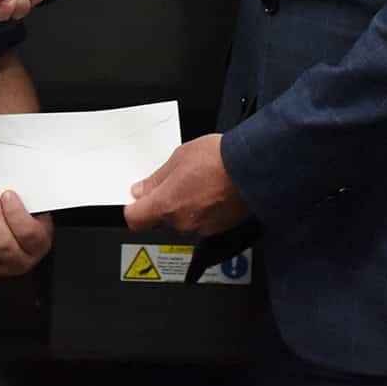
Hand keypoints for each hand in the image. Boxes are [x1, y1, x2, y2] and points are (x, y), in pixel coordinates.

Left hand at [0, 190, 53, 277]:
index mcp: (39, 244)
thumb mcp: (35, 207)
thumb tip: (7, 184)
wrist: (17, 231)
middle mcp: (20, 261)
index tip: (8, 194)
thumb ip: (26, 199)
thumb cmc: (26, 216)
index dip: (16, 213)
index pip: (28, 233)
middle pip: (4, 244)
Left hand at [123, 134, 249, 236]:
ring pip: (181, 220)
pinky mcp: (219, 228)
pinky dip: (202, 210)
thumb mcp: (179, 156)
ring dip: (184, 206)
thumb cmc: (219, 159)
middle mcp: (182, 222)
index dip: (133, 208)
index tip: (136, 199)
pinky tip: (210, 191)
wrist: (253, 168)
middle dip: (162, 203)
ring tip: (197, 182)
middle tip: (173, 181)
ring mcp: (202, 228)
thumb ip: (157, 178)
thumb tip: (142, 190)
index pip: (135, 219)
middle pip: (159, 219)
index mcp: (167, 204)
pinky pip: (201, 221)